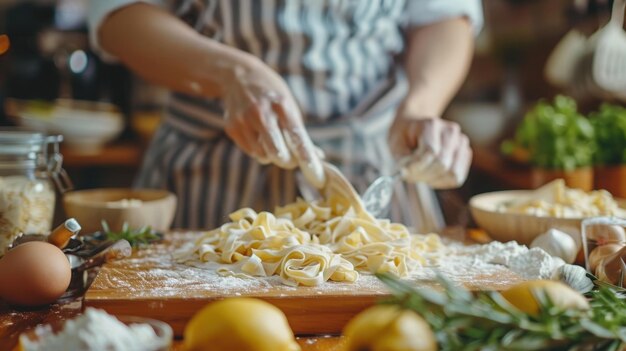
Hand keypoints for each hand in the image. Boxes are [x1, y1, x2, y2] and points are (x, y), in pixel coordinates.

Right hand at [221, 56, 324, 187]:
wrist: (237, 75)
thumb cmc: (271, 93)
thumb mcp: (288, 103)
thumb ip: (300, 131)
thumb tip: (319, 157)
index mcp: (281, 103)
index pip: (296, 134)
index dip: (305, 155)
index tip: (315, 170)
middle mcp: (261, 112)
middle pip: (277, 151)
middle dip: (287, 161)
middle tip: (291, 159)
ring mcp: (244, 120)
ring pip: (263, 155)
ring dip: (271, 155)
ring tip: (272, 139)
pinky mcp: (232, 128)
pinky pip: (251, 152)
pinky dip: (258, 150)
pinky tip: (257, 134)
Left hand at [388, 115, 471, 188]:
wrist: (416, 128)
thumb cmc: (405, 136)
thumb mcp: (395, 144)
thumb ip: (401, 158)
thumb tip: (407, 173)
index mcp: (431, 124)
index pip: (430, 152)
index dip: (417, 167)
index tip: (404, 172)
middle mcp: (450, 131)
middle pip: (442, 164)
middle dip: (423, 174)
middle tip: (410, 175)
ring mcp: (461, 142)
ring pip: (452, 173)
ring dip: (433, 179)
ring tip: (421, 173)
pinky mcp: (465, 154)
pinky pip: (457, 178)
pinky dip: (442, 182)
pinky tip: (431, 175)